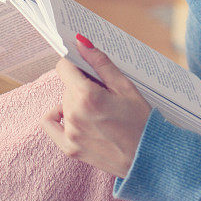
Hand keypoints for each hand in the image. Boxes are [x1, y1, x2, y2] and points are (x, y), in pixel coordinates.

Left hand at [40, 37, 151, 178]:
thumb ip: (101, 63)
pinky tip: (77, 114)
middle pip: (67, 85)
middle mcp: (73, 115)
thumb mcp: (126, 86)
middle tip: (105, 89)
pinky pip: (52, 124)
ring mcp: (70, 134)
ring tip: (100, 107)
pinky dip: (61, 115)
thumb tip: (82, 42)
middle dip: (82, 82)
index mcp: (87, 96)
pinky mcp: (70, 148)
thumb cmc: (142, 120)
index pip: (64, 67)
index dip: (76, 62)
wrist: (148, 157)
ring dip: (77, 99)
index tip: (88, 65)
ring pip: (64, 102)